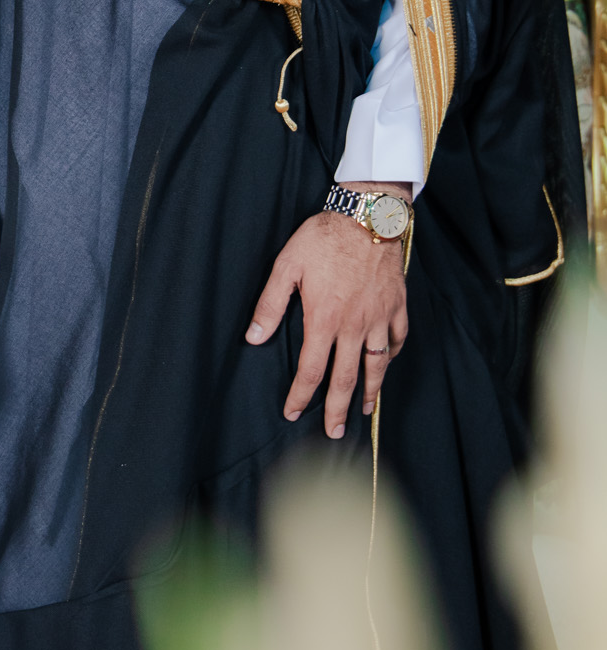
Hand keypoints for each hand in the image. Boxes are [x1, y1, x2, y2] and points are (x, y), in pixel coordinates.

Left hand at [246, 202, 408, 438]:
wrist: (368, 215)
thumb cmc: (323, 238)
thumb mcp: (286, 266)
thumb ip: (269, 305)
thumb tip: (253, 338)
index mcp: (325, 319)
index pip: (312, 370)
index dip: (301, 395)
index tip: (292, 411)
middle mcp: (355, 326)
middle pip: (346, 378)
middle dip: (337, 409)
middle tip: (333, 434)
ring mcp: (380, 318)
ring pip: (376, 365)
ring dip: (369, 392)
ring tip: (363, 411)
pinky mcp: (397, 305)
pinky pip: (397, 340)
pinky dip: (391, 356)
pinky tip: (385, 364)